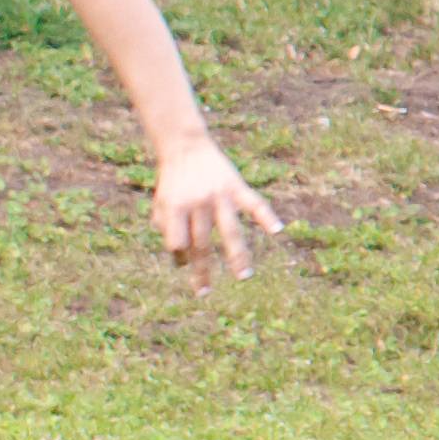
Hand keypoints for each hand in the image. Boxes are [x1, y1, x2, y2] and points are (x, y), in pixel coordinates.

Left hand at [150, 138, 282, 295]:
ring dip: (237, 255)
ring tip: (243, 276)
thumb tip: (179, 259)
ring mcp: (219, 196)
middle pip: (201, 243)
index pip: (177, 242)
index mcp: (175, 208)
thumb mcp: (160, 202)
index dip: (179, 255)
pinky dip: (266, 216)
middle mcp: (197, 203)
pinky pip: (254, 203)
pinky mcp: (236, 186)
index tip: (183, 262)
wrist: (184, 146)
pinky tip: (278, 230)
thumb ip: (165, 228)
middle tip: (204, 292)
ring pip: (229, 231)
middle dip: (202, 269)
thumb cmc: (172, 180)